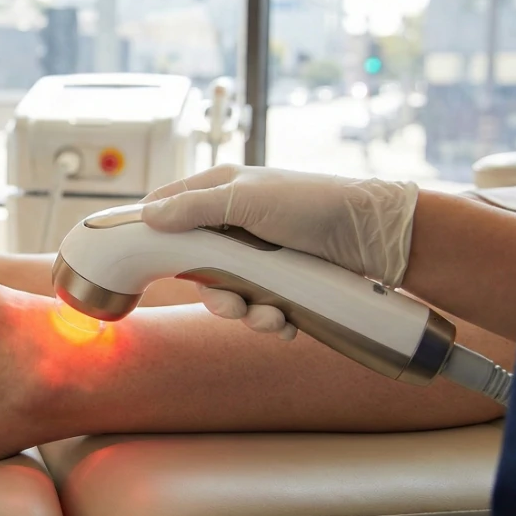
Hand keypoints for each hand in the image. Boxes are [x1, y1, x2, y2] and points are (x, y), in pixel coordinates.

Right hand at [141, 165, 418, 339]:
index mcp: (221, 193)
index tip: (138, 259)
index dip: (152, 233)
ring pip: (229, 293)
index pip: (169, 209)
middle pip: (197, 265)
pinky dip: (271, 320)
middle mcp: (236, 224)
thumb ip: (194, 208)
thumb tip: (146, 216)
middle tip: (230, 303)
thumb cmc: (311, 203)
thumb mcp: (246, 198)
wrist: (377, 235)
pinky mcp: (284, 281)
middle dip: (213, 293)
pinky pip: (261, 308)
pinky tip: (288, 322)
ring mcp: (260, 255)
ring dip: (245, 313)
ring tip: (270, 318)